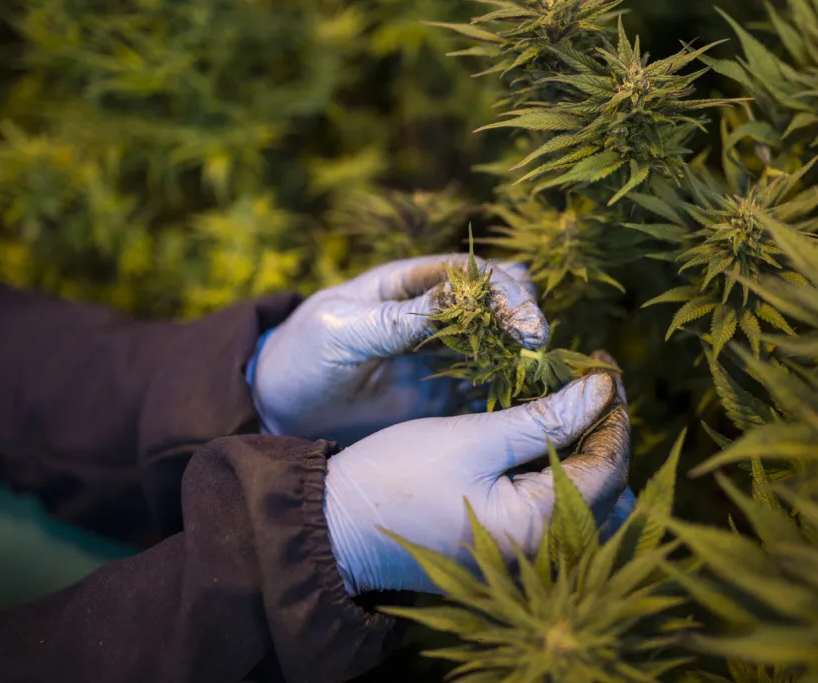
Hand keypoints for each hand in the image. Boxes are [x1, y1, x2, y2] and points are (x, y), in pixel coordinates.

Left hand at [249, 255, 547, 445]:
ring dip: (522, 356)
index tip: (528, 323)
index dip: (505, 291)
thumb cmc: (303, 356)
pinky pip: (490, 386)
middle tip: (537, 348)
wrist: (280, 408)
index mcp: (409, 284)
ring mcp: (444, 354)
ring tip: (537, 377)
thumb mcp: (341, 331)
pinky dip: (511, 390)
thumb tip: (457, 295)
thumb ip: (396, 318)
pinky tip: (525, 403)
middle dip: (524, 318)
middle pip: (499, 301)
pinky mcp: (445, 393)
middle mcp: (435, 313)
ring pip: (502, 343)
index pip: (472, 274)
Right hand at [323, 360, 632, 594]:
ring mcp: (529, 562)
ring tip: (572, 407)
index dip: (614, 414)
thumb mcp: (472, 437)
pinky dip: (567, 477)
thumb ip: (542, 417)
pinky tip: (550, 439)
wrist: (339, 526)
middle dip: (607, 435)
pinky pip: (562, 517)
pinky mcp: (512, 555)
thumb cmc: (397, 476)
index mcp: (536, 530)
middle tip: (590, 386)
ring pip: (591, 507)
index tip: (602, 369)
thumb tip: (602, 389)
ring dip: (590, 456)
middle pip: (609, 492)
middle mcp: (544, 557)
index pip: (608, 467)